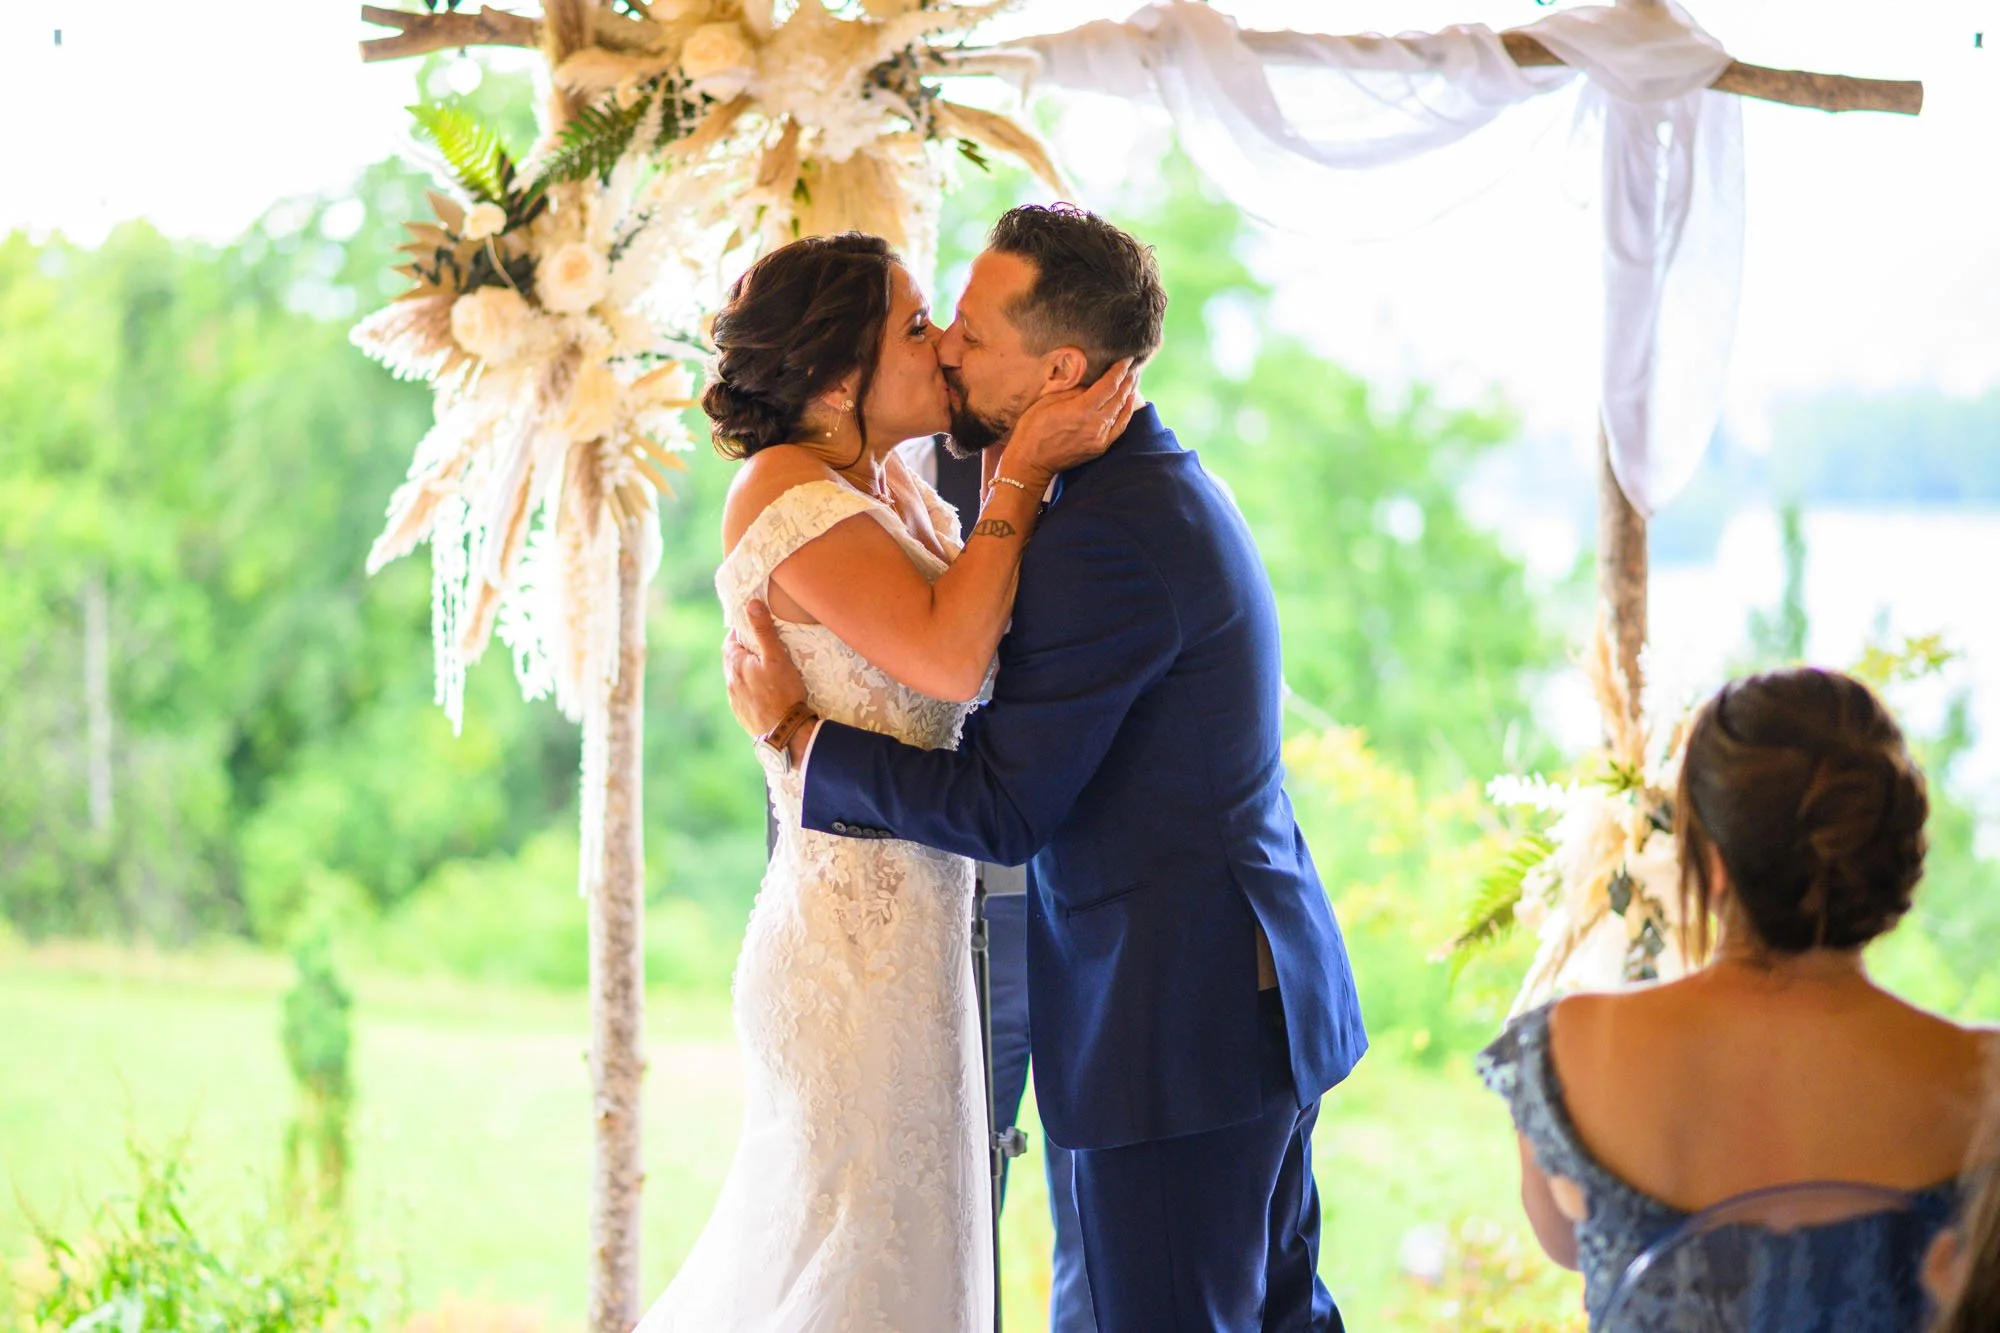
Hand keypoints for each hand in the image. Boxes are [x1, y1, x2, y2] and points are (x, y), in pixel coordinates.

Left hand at [722, 600, 807, 737]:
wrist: (783, 733)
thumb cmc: (782, 693)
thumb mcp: (776, 657)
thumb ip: (763, 631)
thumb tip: (752, 605)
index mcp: (735, 665)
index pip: (730, 641)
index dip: (741, 632)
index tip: (753, 627)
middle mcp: (730, 683)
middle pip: (733, 660)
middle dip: (745, 651)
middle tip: (763, 647)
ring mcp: (735, 701)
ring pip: (738, 679)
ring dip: (748, 671)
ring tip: (766, 669)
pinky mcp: (742, 715)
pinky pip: (743, 696)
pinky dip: (752, 689)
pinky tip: (766, 692)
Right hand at [997, 360, 1141, 487]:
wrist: (1031, 461)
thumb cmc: (1033, 428)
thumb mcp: (1048, 400)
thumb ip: (1073, 390)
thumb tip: (1090, 382)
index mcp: (1082, 409)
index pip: (1109, 385)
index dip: (1119, 370)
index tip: (1127, 359)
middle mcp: (1095, 424)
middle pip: (1119, 397)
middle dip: (1127, 380)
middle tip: (1133, 367)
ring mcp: (1100, 438)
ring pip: (1121, 411)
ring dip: (1128, 394)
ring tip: (1133, 381)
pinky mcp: (1100, 448)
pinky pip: (1119, 427)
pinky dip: (1127, 413)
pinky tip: (1130, 402)